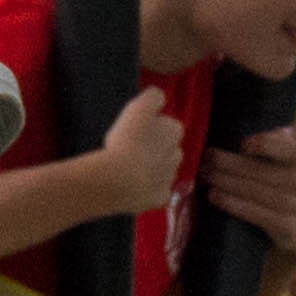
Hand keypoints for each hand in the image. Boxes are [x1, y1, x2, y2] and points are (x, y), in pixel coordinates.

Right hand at [90, 85, 188, 219]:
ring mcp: (169, 179)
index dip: (154, 126)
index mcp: (174, 132)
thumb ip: (154, 96)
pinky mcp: (159, 199)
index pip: (170, 125)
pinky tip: (132, 185)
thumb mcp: (139, 106)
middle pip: (169, 149)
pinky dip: (147, 189)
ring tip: (129, 167)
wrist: (118, 179)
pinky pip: (155, 192)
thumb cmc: (128, 139)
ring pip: (163, 171)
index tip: (138, 130)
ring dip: (152, 168)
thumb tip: (159, 98)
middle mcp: (177, 155)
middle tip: (133, 148)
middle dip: (156, 148)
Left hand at [196, 127, 295, 253]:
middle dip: (230, 163)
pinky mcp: (289, 229)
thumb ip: (287, 138)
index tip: (240, 144)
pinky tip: (215, 197)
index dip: (260, 143)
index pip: (283, 146)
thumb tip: (258, 133)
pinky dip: (234, 204)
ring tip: (206, 176)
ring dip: (227, 183)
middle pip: (262, 170)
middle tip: (207, 159)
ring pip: (257, 191)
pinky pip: (257, 214)